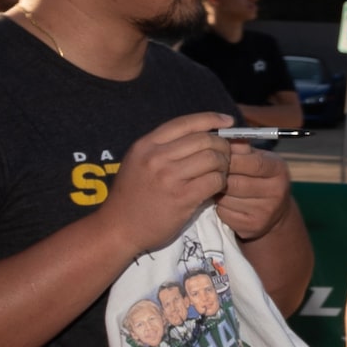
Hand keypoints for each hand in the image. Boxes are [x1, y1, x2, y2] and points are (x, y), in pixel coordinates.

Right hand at [103, 112, 234, 253]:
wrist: (118, 228)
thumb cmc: (131, 196)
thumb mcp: (138, 162)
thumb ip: (163, 148)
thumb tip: (202, 135)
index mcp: (146, 144)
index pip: (186, 122)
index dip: (211, 119)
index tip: (228, 122)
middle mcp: (156, 156)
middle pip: (204, 139)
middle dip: (222, 146)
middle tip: (226, 156)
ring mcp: (169, 177)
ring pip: (213, 158)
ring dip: (224, 165)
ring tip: (220, 173)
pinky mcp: (182, 197)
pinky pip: (214, 181)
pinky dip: (221, 182)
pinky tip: (217, 187)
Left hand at [215, 130, 296, 241]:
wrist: (274, 212)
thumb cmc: (258, 176)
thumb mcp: (256, 158)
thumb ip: (240, 148)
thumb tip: (220, 138)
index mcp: (278, 170)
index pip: (252, 163)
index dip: (230, 159)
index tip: (215, 156)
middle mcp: (276, 192)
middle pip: (236, 183)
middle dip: (218, 177)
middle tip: (206, 172)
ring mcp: (265, 212)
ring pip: (227, 199)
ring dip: (215, 192)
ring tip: (213, 186)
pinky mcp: (252, 227)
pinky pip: (224, 213)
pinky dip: (217, 206)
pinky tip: (220, 201)